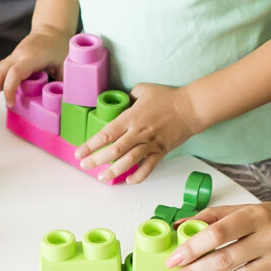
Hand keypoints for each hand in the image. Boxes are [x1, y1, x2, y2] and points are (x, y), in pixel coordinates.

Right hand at [0, 31, 71, 115]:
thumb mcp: (67, 63)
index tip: (9, 104)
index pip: (14, 72)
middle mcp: (17, 56)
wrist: (51, 31)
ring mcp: (10, 58)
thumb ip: (65, 81)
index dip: (9, 88)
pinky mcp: (8, 61)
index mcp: (31, 57)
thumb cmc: (59, 47)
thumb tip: (68, 101)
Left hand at [76, 82, 199, 184]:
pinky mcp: (161, 151)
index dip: (91, 144)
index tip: (80, 152)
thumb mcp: (143, 89)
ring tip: (102, 178)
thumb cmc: (168, 98)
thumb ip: (129, 96)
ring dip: (114, 171)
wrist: (191, 108)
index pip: (106, 133)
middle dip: (97, 160)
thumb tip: (122, 99)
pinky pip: (149, 167)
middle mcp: (138, 133)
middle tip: (85, 166)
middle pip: (114, 150)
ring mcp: (150, 143)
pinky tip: (129, 181)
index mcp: (130, 118)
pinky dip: (139, 176)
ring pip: (129, 161)